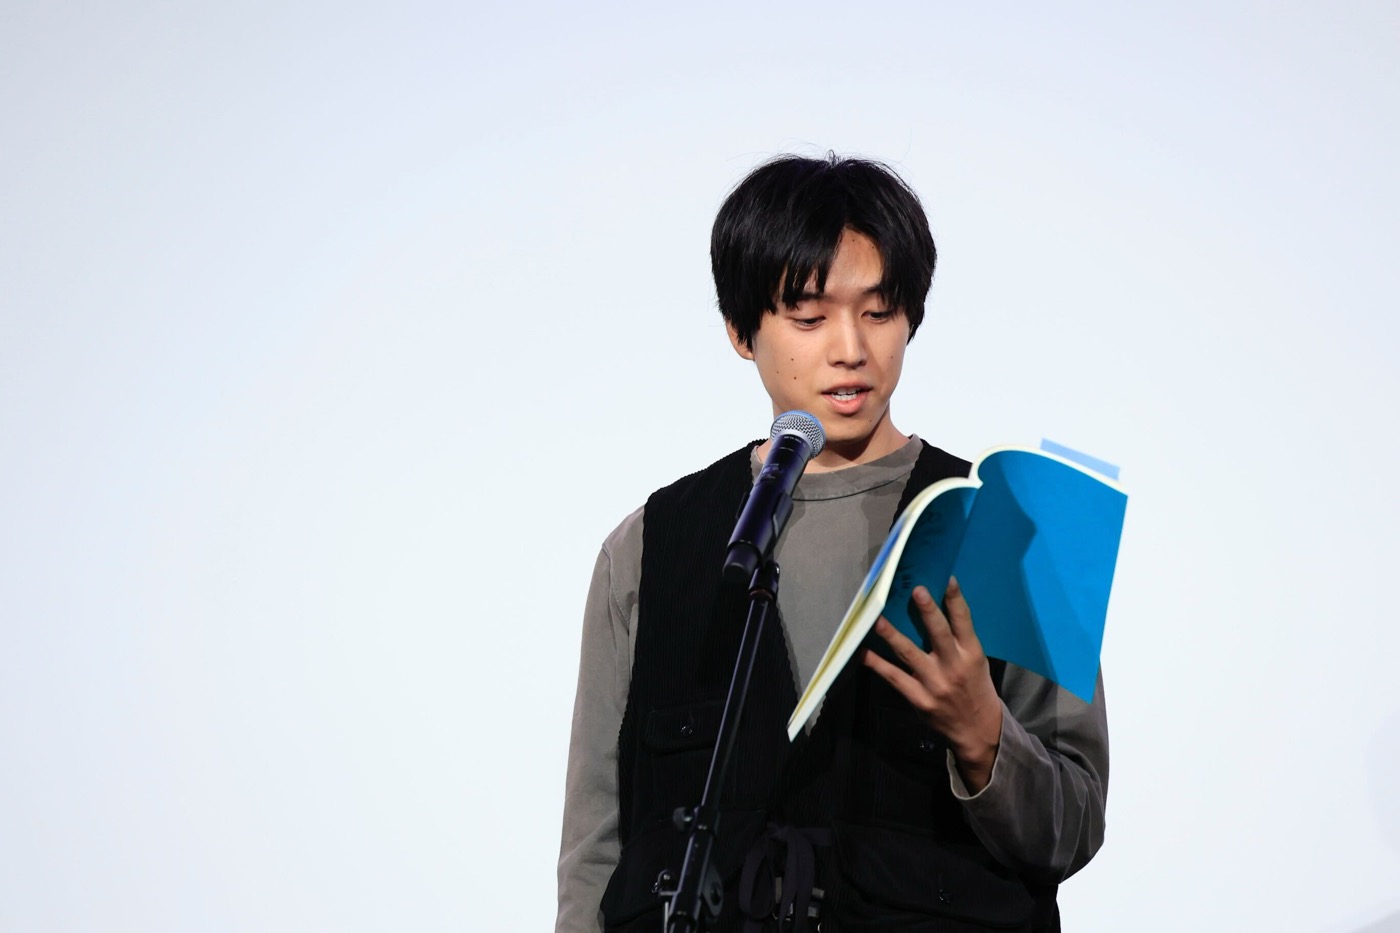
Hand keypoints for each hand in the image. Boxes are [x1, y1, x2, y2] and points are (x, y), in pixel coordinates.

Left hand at [862, 577, 1003, 792]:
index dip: (955, 600)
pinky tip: (863, 654)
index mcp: (971, 654)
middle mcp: (954, 666)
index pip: (964, 622)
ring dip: (892, 635)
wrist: (977, 730)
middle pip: (939, 634)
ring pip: (910, 654)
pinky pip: (895, 678)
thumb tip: (931, 608)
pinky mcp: (919, 699)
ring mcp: (935, 684)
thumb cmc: (974, 687)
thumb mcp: (975, 661)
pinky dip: (877, 665)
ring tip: (877, 620)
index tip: (947, 579)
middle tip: (916, 590)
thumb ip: (957, 639)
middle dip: (928, 612)